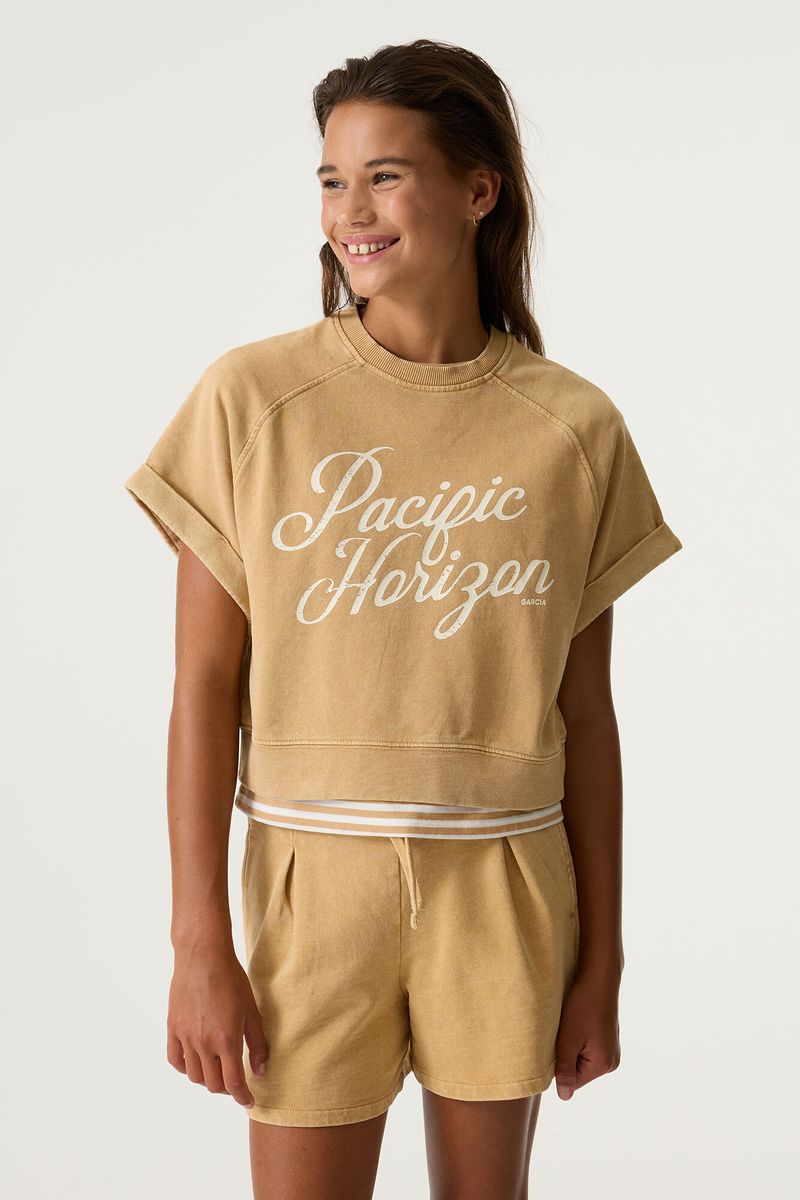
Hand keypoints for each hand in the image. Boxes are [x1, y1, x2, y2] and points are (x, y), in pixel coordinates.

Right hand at [167, 943, 267, 1108]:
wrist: (203, 956)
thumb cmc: (231, 980)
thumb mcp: (252, 1011)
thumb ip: (258, 1043)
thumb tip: (260, 1071)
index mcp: (226, 1040)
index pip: (233, 1083)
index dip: (242, 1097)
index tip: (248, 1101)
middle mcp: (203, 1043)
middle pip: (212, 1084)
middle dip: (227, 1088)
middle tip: (235, 1082)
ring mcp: (185, 1036)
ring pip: (194, 1076)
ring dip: (207, 1079)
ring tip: (217, 1070)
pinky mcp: (173, 1028)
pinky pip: (175, 1060)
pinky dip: (186, 1067)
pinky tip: (196, 1061)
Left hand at [554, 966, 620, 1099]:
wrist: (599, 979)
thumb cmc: (582, 1007)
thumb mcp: (568, 1039)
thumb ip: (565, 1070)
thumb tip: (564, 1097)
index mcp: (603, 1065)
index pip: (572, 1082)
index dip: (559, 1065)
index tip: (557, 1044)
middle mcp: (612, 1062)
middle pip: (578, 1071)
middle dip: (567, 1055)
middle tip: (565, 1032)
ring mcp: (613, 1051)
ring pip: (582, 1059)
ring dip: (573, 1046)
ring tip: (573, 1026)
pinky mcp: (610, 1039)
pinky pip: (589, 1048)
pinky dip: (580, 1039)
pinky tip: (579, 1022)